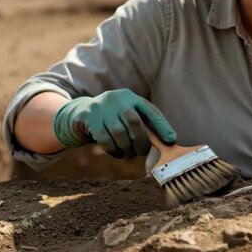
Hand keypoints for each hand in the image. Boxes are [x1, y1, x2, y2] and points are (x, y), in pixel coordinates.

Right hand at [53, 88, 176, 157]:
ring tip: (130, 154)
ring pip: (119, 132)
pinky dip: (114, 150)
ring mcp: (101, 107)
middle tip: (143, 153)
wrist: (80, 113)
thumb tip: (166, 143)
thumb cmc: (112, 119)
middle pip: (134, 122)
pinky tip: (118, 154)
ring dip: (127, 147)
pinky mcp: (89, 117)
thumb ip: (142, 124)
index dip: (162, 126)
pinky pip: (104, 139)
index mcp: (131, 97)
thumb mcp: (126, 115)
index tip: (171, 140)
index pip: (151, 111)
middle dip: (141, 141)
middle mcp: (117, 99)